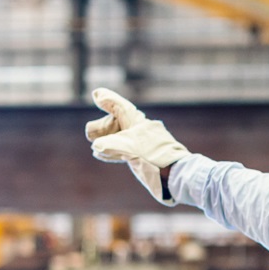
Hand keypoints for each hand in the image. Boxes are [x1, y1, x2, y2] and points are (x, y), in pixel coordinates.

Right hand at [85, 88, 190, 205]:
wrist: (177, 175)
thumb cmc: (156, 158)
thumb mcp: (130, 149)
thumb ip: (110, 145)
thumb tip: (96, 146)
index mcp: (139, 124)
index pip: (121, 108)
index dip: (109, 100)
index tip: (97, 94)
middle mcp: (140, 132)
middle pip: (118, 123)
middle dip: (103, 126)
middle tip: (91, 132)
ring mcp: (142, 145)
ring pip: (119, 137)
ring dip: (106, 139)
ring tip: (94, 143)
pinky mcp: (143, 157)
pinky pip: (122, 150)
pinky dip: (111, 150)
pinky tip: (101, 154)